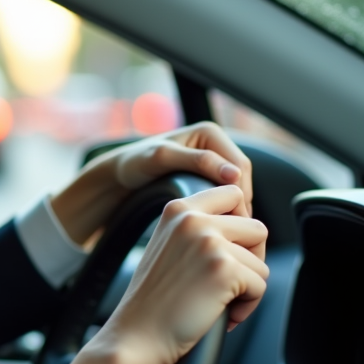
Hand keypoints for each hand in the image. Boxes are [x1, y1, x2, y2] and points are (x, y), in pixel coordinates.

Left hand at [51, 122, 254, 245]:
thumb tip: (234, 174)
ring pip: (236, 187)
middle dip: (239, 202)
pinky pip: (225, 191)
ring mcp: (213, 158)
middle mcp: (215, 142)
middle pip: (242, 178)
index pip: (240, 166)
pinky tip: (217, 224)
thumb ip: (198, 162)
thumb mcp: (163, 159)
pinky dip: (225, 206)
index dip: (240, 194)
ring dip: (234, 207)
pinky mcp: (208, 173)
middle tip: (232, 230)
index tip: (233, 221)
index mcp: (210, 132)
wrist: (121, 172)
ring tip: (226, 231)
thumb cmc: (136, 163)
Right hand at [68, 185, 268, 363]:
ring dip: (248, 287)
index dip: (241, 226)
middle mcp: (192, 218)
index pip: (233, 194)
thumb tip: (246, 220)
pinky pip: (261, 285)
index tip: (228, 252)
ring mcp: (208, 242)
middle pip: (256, 228)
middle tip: (227, 282)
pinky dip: (247, 307)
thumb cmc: (153, 300)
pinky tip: (220, 315)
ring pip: (261, 262)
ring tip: (216, 302)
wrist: (136, 335)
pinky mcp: (224, 269)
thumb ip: (199, 228)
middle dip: (251, 259)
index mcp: (177, 209)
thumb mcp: (169, 247)